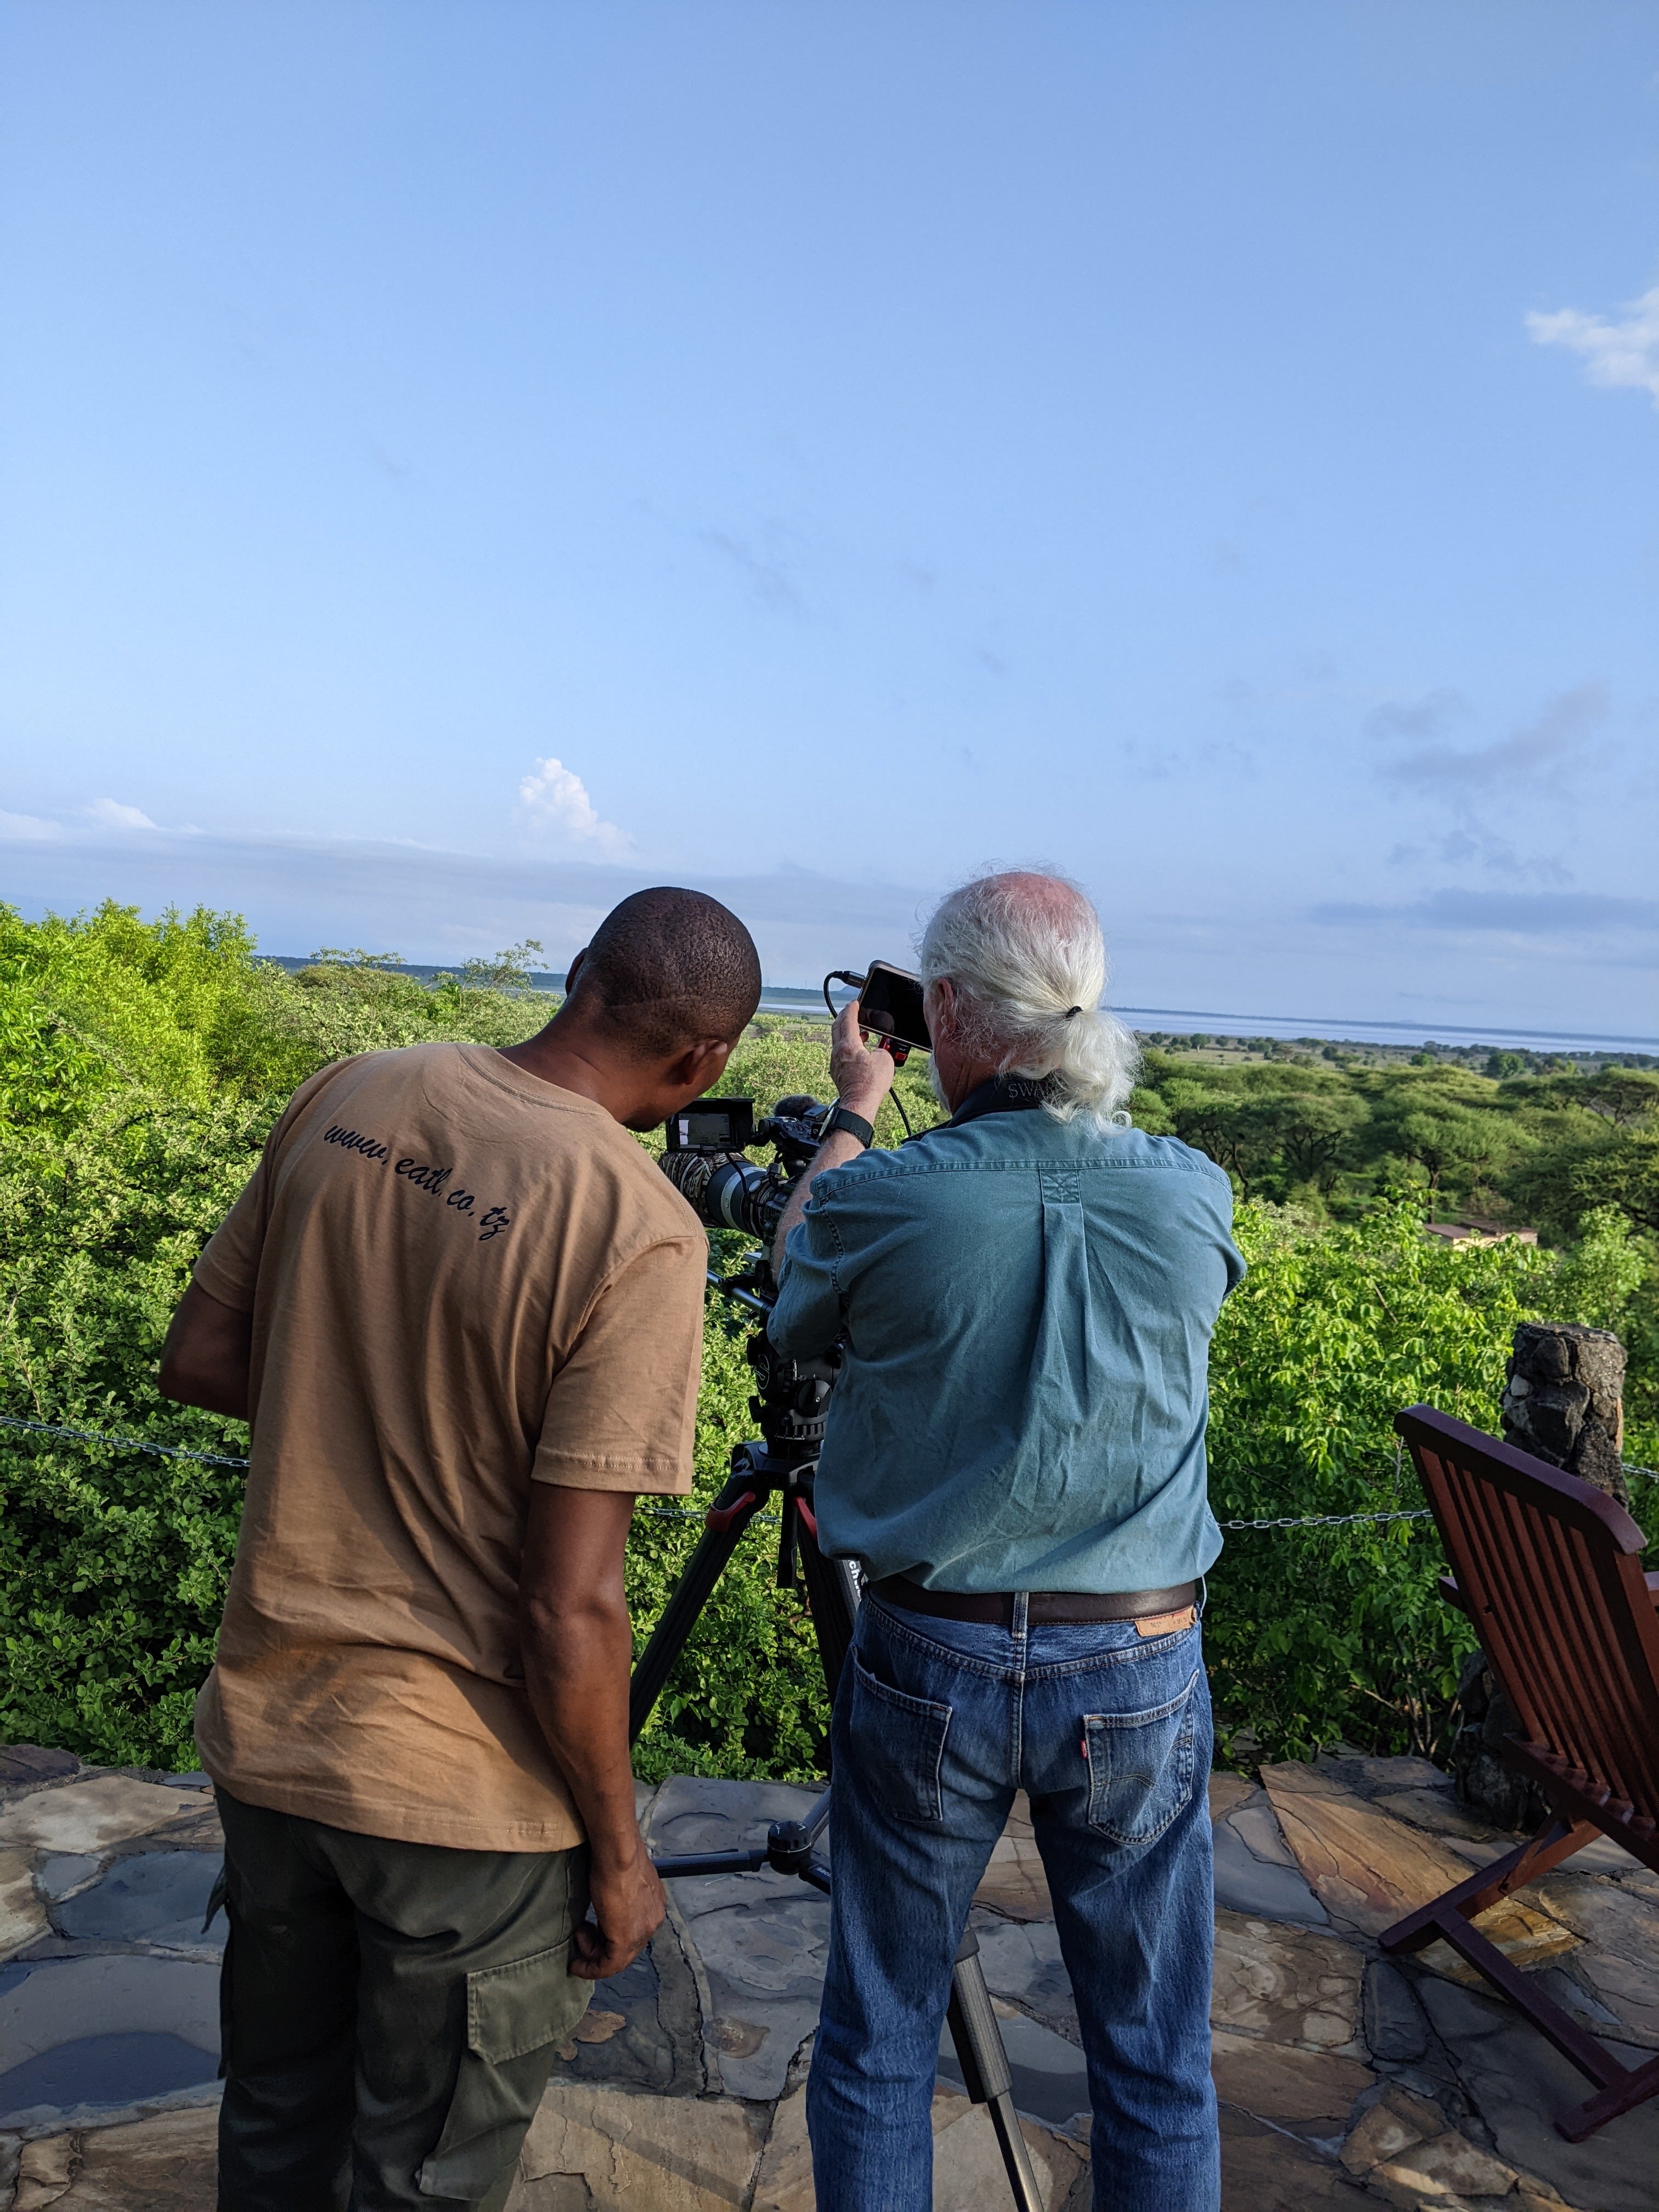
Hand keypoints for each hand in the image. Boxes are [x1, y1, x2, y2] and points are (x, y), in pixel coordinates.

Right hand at [569, 1841, 665, 1979]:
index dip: (610, 1933)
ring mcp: (642, 1931)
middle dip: (601, 1944)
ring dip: (593, 1953)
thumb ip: (620, 1890)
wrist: (618, 1852)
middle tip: (581, 1933)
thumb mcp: (621, 1876)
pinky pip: (609, 1965)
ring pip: (618, 1957)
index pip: (634, 1928)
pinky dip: (591, 1969)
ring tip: (577, 1936)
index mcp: (653, 1903)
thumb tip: (608, 1895)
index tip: (591, 1930)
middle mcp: (653, 1919)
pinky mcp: (625, 1940)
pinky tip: (575, 1964)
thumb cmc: (616, 1855)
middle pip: (627, 1945)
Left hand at [829, 1002, 895, 1119]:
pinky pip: (841, 1053)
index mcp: (849, 1045)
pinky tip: (859, 1051)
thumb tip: (875, 1052)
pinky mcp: (837, 1072)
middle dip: (844, 1017)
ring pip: (838, 1040)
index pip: (848, 1020)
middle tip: (852, 1012)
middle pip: (837, 1027)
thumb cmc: (871, 1084)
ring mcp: (835, 1062)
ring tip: (861, 1033)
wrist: (859, 1104)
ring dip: (848, 1033)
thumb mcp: (884, 1059)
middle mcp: (838, 1051)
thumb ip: (880, 1049)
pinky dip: (848, 1046)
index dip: (852, 1009)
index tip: (854, 1003)